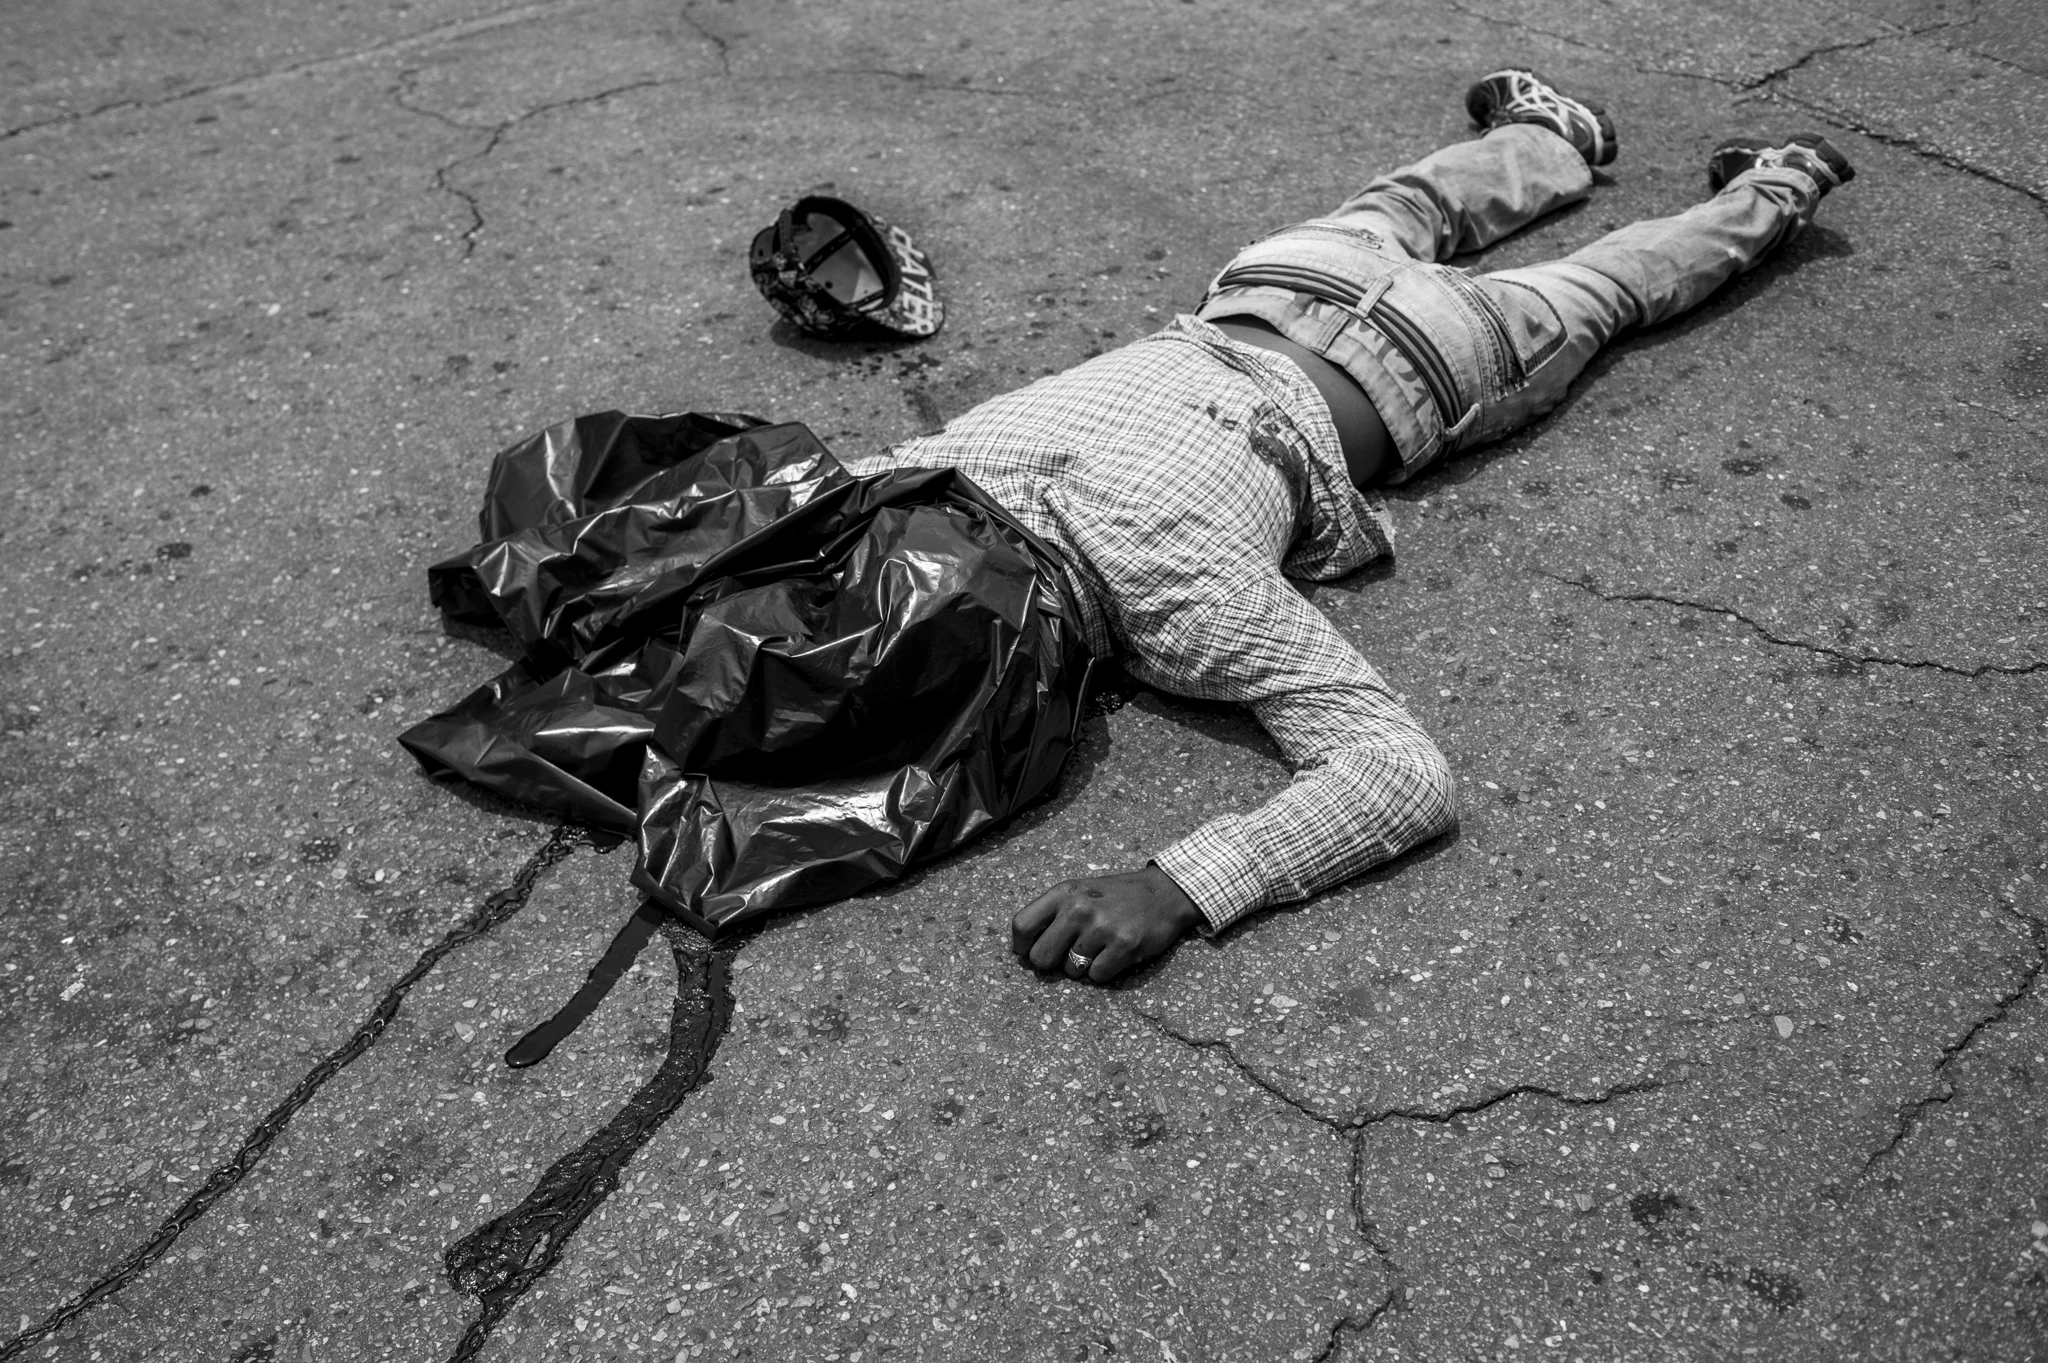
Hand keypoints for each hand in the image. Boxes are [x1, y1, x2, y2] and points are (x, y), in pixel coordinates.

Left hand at [1010, 864, 1203, 984]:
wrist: (1162, 893)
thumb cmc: (1114, 897)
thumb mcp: (1079, 891)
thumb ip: (1051, 914)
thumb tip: (1022, 950)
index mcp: (1063, 892)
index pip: (1021, 926)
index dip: (1022, 947)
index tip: (1031, 952)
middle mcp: (1078, 908)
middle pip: (1040, 958)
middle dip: (1052, 963)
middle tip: (1070, 955)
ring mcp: (1101, 927)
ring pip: (1070, 971)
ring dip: (1083, 967)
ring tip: (1100, 947)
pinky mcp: (1123, 945)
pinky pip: (1097, 976)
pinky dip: (1105, 971)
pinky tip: (1116, 953)